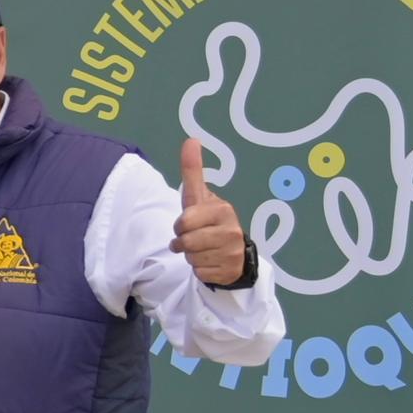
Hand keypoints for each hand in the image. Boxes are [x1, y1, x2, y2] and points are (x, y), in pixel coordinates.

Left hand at [174, 137, 248, 285]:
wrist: (233, 252)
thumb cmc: (209, 221)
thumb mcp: (199, 197)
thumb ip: (193, 171)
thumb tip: (191, 139)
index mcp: (222, 210)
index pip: (184, 222)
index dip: (180, 226)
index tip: (187, 224)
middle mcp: (231, 230)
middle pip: (186, 242)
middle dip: (182, 243)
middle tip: (191, 239)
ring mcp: (232, 252)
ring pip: (191, 258)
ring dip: (190, 256)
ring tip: (202, 249)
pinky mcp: (229, 271)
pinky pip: (200, 273)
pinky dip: (200, 270)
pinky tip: (210, 262)